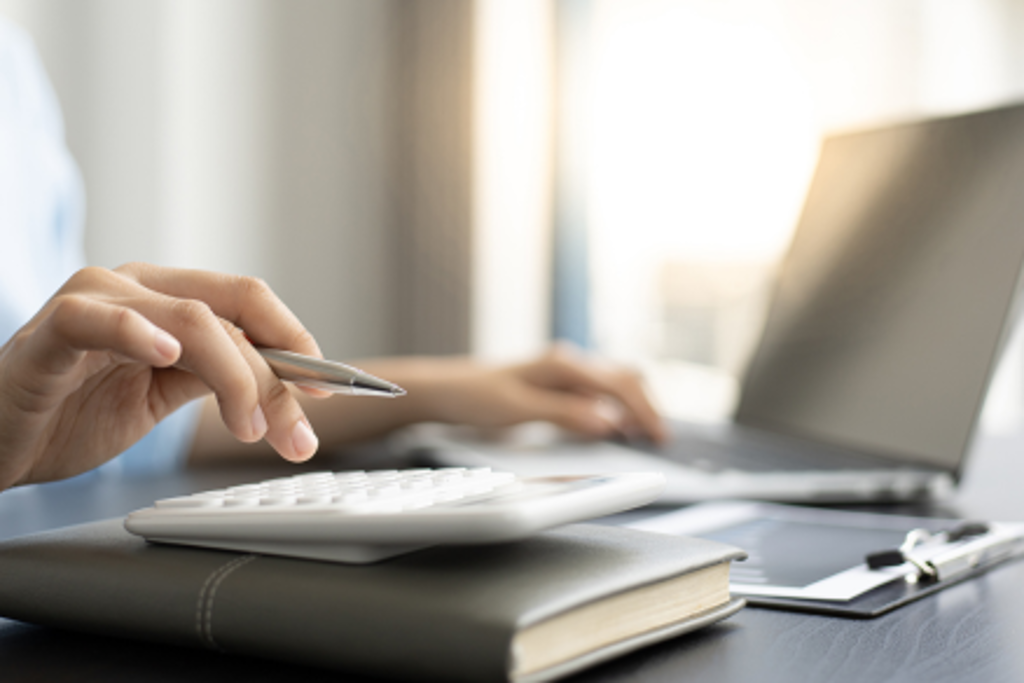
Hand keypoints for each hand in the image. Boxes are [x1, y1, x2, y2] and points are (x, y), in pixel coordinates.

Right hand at [0, 263, 324, 489]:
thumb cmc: (74, 412)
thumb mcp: (165, 396)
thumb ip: (218, 379)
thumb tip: (292, 388)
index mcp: (170, 297)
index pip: (250, 303)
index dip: (297, 341)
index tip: (330, 389)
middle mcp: (140, 286)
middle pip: (234, 312)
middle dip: (278, 376)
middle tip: (298, 434)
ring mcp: (96, 300)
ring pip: (190, 317)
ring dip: (236, 375)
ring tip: (251, 428)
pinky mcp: (53, 330)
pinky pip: (98, 317)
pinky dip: (138, 332)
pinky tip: (168, 356)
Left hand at [397, 344, 668, 443]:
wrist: (446, 391)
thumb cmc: (476, 395)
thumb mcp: (519, 409)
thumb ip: (565, 413)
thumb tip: (608, 422)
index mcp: (563, 364)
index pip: (618, 385)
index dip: (643, 411)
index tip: (659, 436)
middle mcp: (568, 364)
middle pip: (624, 380)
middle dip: (647, 407)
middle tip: (662, 439)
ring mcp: (564, 375)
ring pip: (613, 386)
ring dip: (633, 408)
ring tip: (646, 436)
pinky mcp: (558, 388)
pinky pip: (596, 396)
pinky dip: (614, 411)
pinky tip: (618, 429)